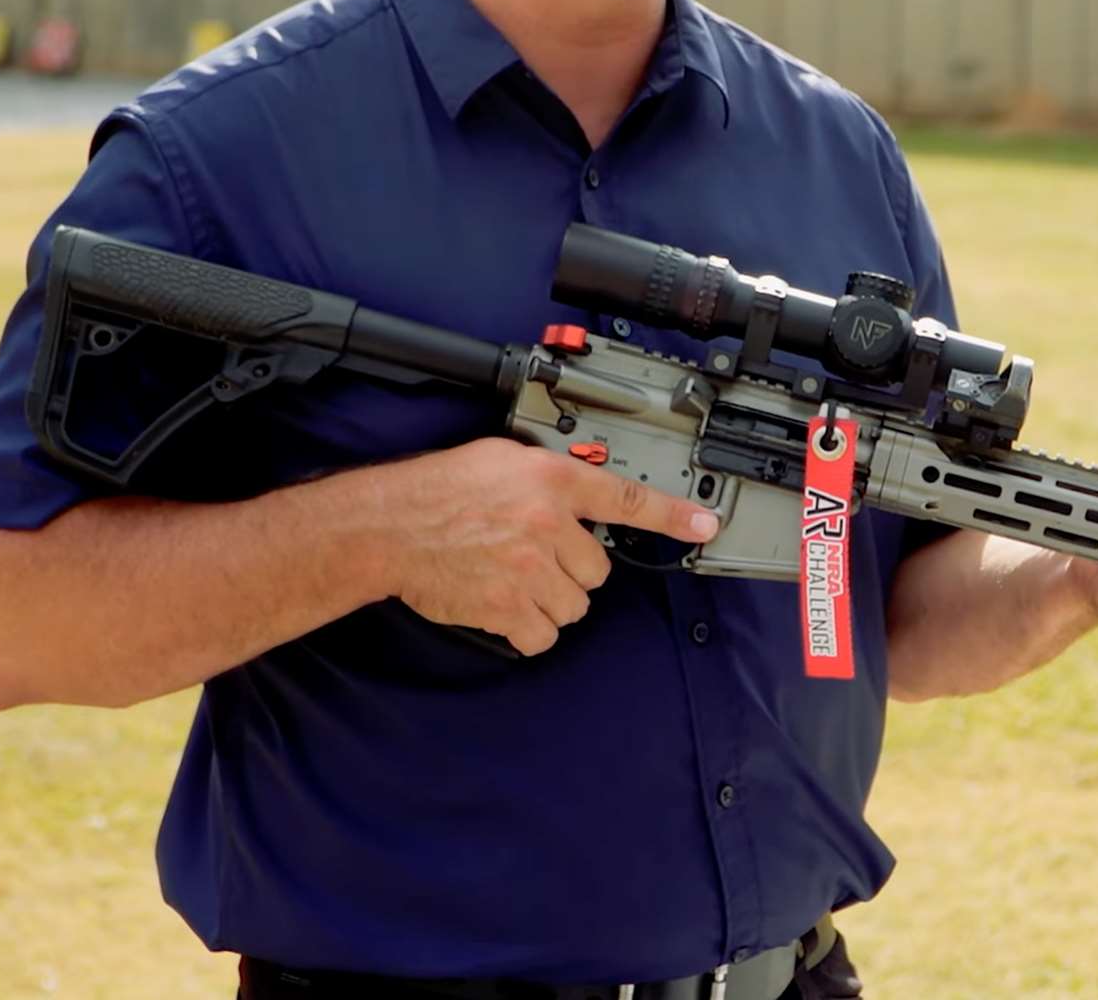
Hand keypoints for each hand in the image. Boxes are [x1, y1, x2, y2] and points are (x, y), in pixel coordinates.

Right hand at [364, 438, 718, 654]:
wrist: (391, 525)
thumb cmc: (440, 490)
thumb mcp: (505, 460)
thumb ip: (550, 480)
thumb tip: (580, 500)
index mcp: (552, 481)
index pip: (626, 499)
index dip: (672, 515)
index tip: (706, 526)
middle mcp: (547, 523)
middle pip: (597, 570)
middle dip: (572, 570)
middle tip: (536, 558)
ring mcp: (529, 568)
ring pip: (574, 606)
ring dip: (551, 601)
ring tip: (515, 580)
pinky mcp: (507, 607)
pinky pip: (543, 636)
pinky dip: (528, 631)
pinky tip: (505, 608)